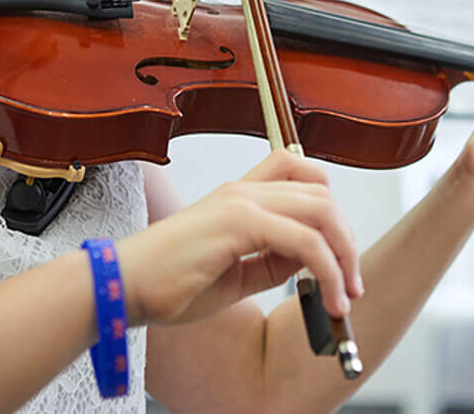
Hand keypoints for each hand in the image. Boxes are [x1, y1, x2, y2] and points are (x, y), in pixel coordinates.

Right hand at [117, 150, 363, 325]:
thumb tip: (313, 261)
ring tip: (345, 295)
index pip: (302, 176)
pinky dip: (327, 269)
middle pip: (322, 194)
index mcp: (240, 197)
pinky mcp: (237, 222)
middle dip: (347, 240)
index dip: (329, 209)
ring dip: (344, 255)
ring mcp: (240, 202)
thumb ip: (274, 262)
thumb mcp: (237, 275)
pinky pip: (303, 240)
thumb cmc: (170, 284)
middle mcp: (243, 191)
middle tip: (351, 283)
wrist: (122, 288)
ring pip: (321, 211)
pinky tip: (328, 296)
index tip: (337, 253)